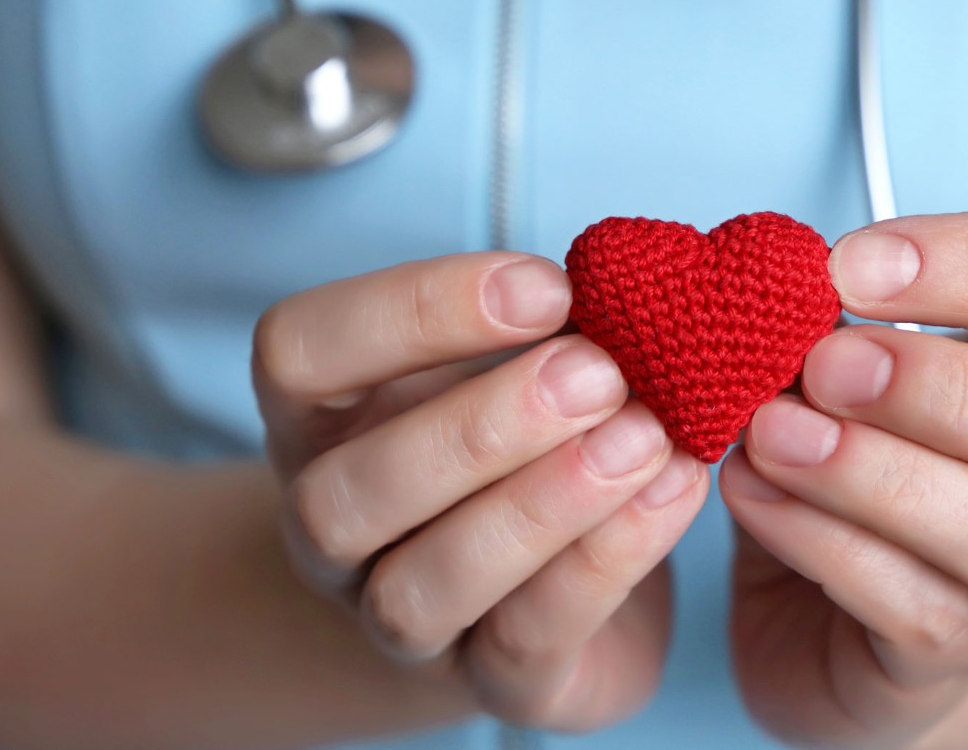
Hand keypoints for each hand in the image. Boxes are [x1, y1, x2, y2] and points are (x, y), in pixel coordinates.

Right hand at [252, 253, 708, 729]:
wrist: (555, 574)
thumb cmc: (527, 433)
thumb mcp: (515, 358)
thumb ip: (545, 323)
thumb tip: (628, 279)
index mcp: (319, 421)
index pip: (296, 353)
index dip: (410, 309)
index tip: (548, 287)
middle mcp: (331, 533)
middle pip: (341, 497)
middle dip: (476, 430)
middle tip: (597, 372)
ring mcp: (397, 625)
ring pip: (418, 591)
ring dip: (535, 508)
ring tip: (640, 438)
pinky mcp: (495, 688)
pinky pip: (525, 646)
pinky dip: (602, 564)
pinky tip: (671, 491)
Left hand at [723, 212, 967, 747]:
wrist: (803, 614)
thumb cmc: (832, 467)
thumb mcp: (827, 377)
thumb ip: (823, 330)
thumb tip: (773, 285)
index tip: (849, 266)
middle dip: (955, 388)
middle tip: (824, 364)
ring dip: (886, 477)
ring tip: (772, 434)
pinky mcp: (954, 658)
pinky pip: (924, 612)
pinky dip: (827, 545)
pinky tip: (752, 494)